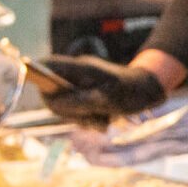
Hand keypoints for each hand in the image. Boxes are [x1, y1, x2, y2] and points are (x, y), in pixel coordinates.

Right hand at [31, 55, 168, 124]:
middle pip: (52, 95)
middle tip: (88, 117)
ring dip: (81, 119)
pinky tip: (104, 121)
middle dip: (67, 111)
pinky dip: (88, 121)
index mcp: (80, 68)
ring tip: (102, 120)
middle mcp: (76, 76)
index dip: (38, 77)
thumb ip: (81, 100)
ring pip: (65, 108)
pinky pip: (76, 114)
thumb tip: (56, 103)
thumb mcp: (108, 99)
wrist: (149, 93)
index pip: (48, 65)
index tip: (47, 96)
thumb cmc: (131, 91)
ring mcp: (79, 88)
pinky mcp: (84, 100)